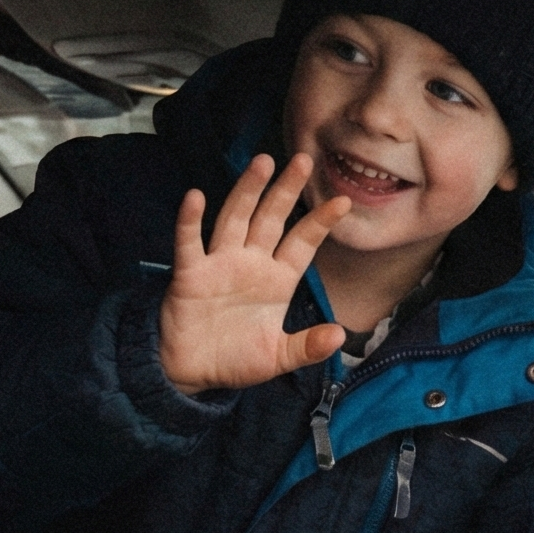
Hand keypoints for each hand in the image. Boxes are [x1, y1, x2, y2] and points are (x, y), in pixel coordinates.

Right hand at [158, 152, 351, 394]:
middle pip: (271, 218)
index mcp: (277, 280)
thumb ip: (308, 347)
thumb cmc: (236, 359)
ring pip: (235, 218)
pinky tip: (195, 197)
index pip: (303, 243)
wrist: (193, 372)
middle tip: (303, 159)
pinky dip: (190, 221)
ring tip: (262, 162)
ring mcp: (220, 264)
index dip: (320, 222)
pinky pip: (190, 243)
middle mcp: (251, 263)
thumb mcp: (279, 358)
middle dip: (286, 190)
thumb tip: (339, 336)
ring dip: (247, 191)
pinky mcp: (191, 274)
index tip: (344, 201)